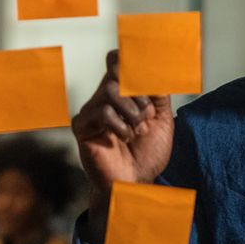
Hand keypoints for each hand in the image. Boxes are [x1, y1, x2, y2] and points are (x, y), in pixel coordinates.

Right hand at [71, 50, 173, 236]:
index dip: (131, 60)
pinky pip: (102, 112)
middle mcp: (103, 98)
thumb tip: (154, 70)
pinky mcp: (82, 127)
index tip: (148, 75)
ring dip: (132, 112)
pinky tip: (124, 138)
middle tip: (147, 115)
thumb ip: (158, 93)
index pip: (117, 61)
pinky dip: (120, 125)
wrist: (136, 183)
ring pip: (111, 91)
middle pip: (116, 71)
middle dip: (139, 92)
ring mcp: (91, 111)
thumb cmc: (147, 154)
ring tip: (138, 131)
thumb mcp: (162, 119)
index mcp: (121, 93)